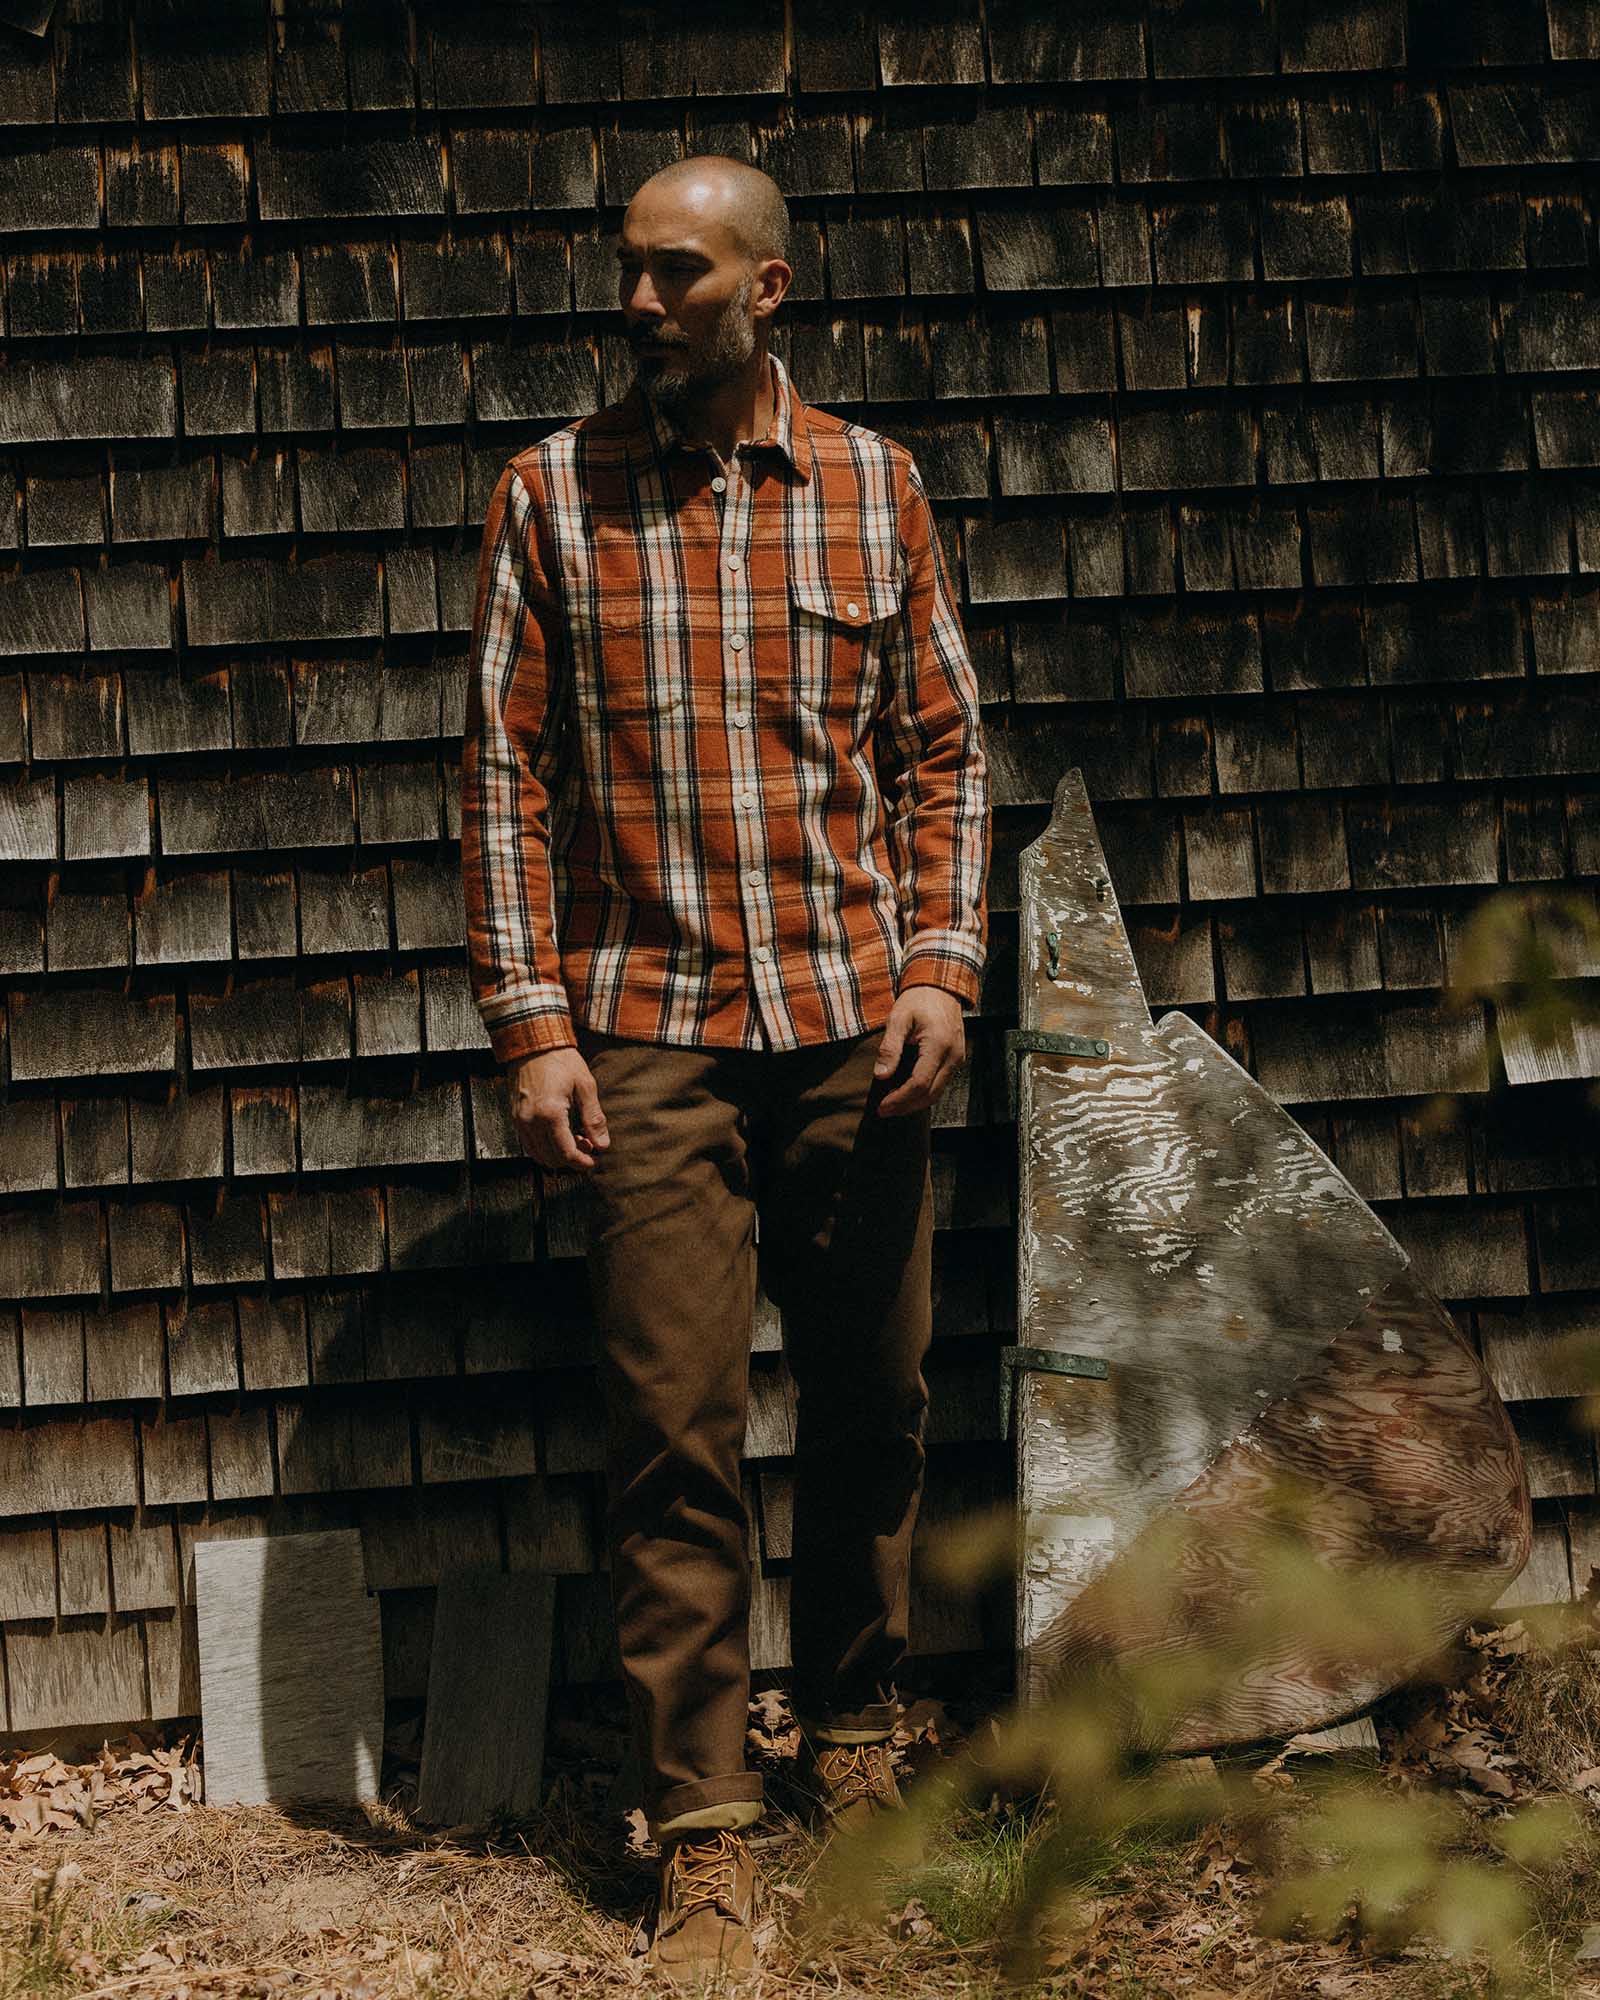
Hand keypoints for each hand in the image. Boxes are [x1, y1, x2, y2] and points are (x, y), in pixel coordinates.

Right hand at [506, 1047, 609, 1170]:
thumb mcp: (585, 1086)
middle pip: (551, 1158)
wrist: (533, 1043)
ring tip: (576, 1140)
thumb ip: (594, 1118)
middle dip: (572, 1159)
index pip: (566, 1153)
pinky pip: (529, 1144)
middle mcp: (530, 1121)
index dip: (582, 1163)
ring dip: (557, 1155)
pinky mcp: (515, 1117)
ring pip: (538, 1154)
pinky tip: (559, 1135)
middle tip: (589, 1147)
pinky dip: (545, 1147)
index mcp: (550, 1114)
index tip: (595, 1162)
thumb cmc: (560, 1060)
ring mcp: (519, 1121)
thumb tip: (603, 1145)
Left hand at [873, 988, 965, 1117]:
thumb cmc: (918, 999)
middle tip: (884, 1110)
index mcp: (938, 1045)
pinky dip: (924, 1092)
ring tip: (893, 1104)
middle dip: (906, 1106)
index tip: (881, 1106)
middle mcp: (953, 1055)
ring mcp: (958, 1058)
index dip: (900, 1099)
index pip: (920, 1083)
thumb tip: (881, 1076)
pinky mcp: (957, 1059)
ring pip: (938, 1092)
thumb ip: (890, 1048)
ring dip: (915, 1103)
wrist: (941, 986)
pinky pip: (941, 1083)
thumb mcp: (898, 1019)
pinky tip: (907, 1092)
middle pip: (931, 1094)